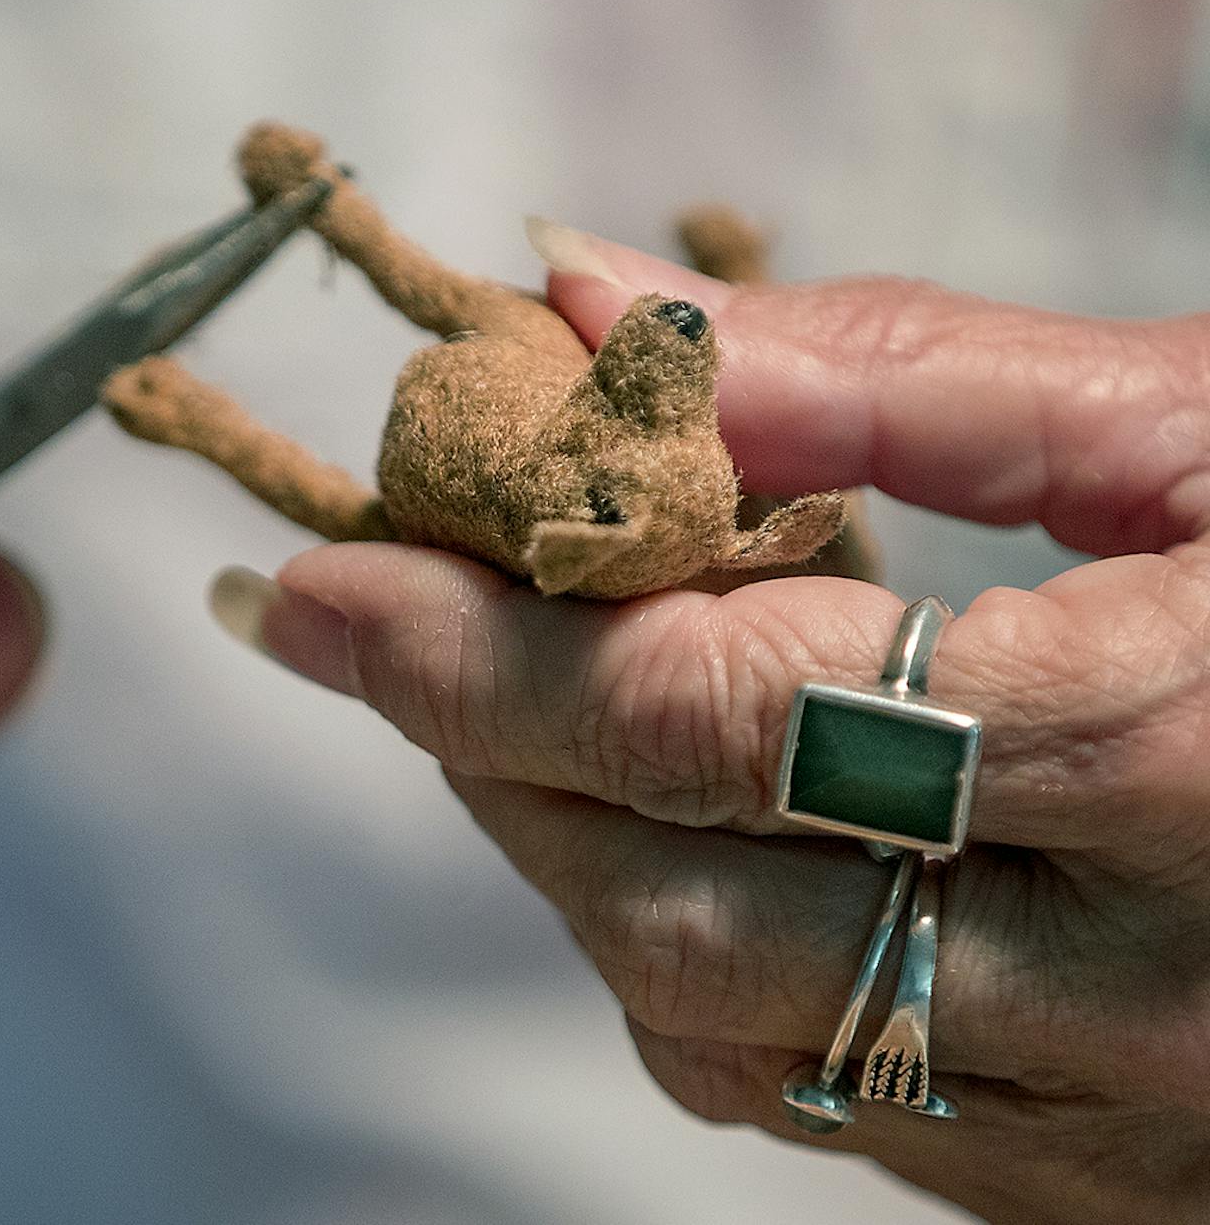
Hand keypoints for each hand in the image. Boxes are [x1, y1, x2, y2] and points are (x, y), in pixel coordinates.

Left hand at [212, 232, 1209, 1222]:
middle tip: (379, 623)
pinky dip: (685, 962)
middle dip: (481, 750)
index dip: (479, 645)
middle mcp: (1135, 984)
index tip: (320, 578)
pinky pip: (811, 1099)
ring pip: (717, 1024)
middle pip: (676, 897)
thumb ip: (892, 370)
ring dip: (564, 855)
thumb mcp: (1203, 420)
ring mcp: (1113, 1122)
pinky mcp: (1093, 1182)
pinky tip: (675, 844)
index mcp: (1177, 755)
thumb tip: (607, 305)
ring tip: (511, 708)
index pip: (717, 718)